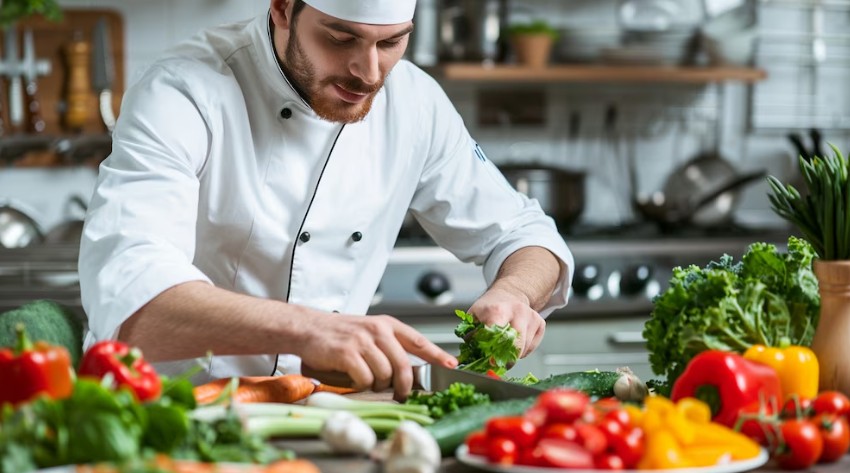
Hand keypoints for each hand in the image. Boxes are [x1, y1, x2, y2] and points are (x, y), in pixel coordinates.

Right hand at [297, 313, 456, 400]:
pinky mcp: (347, 353)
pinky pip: (365, 379)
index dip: (436, 354)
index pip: (418, 340)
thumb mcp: (368, 333)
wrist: (308, 329)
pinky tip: (352, 378)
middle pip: (403, 366)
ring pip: (384, 375)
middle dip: (405, 386)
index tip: (451, 365)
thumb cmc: (339, 334)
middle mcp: (377, 330)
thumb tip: (408, 372)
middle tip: (401, 395)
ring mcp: (362, 341)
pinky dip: (361, 385)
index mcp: (386, 324)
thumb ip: (388, 347)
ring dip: (377, 385)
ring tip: (366, 380)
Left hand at [467, 286, 544, 357]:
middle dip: (505, 359)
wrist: (509, 293)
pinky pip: (531, 347)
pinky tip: (515, 342)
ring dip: (513, 355)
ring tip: (504, 347)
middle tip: (497, 363)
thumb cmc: (490, 307)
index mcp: (498, 310)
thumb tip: (465, 357)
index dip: (493, 352)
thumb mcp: (473, 316)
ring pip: (524, 349)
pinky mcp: (540, 324)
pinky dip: (522, 351)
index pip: (498, 335)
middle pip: (515, 345)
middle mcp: (518, 311)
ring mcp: (531, 317)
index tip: (489, 361)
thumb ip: (470, 335)